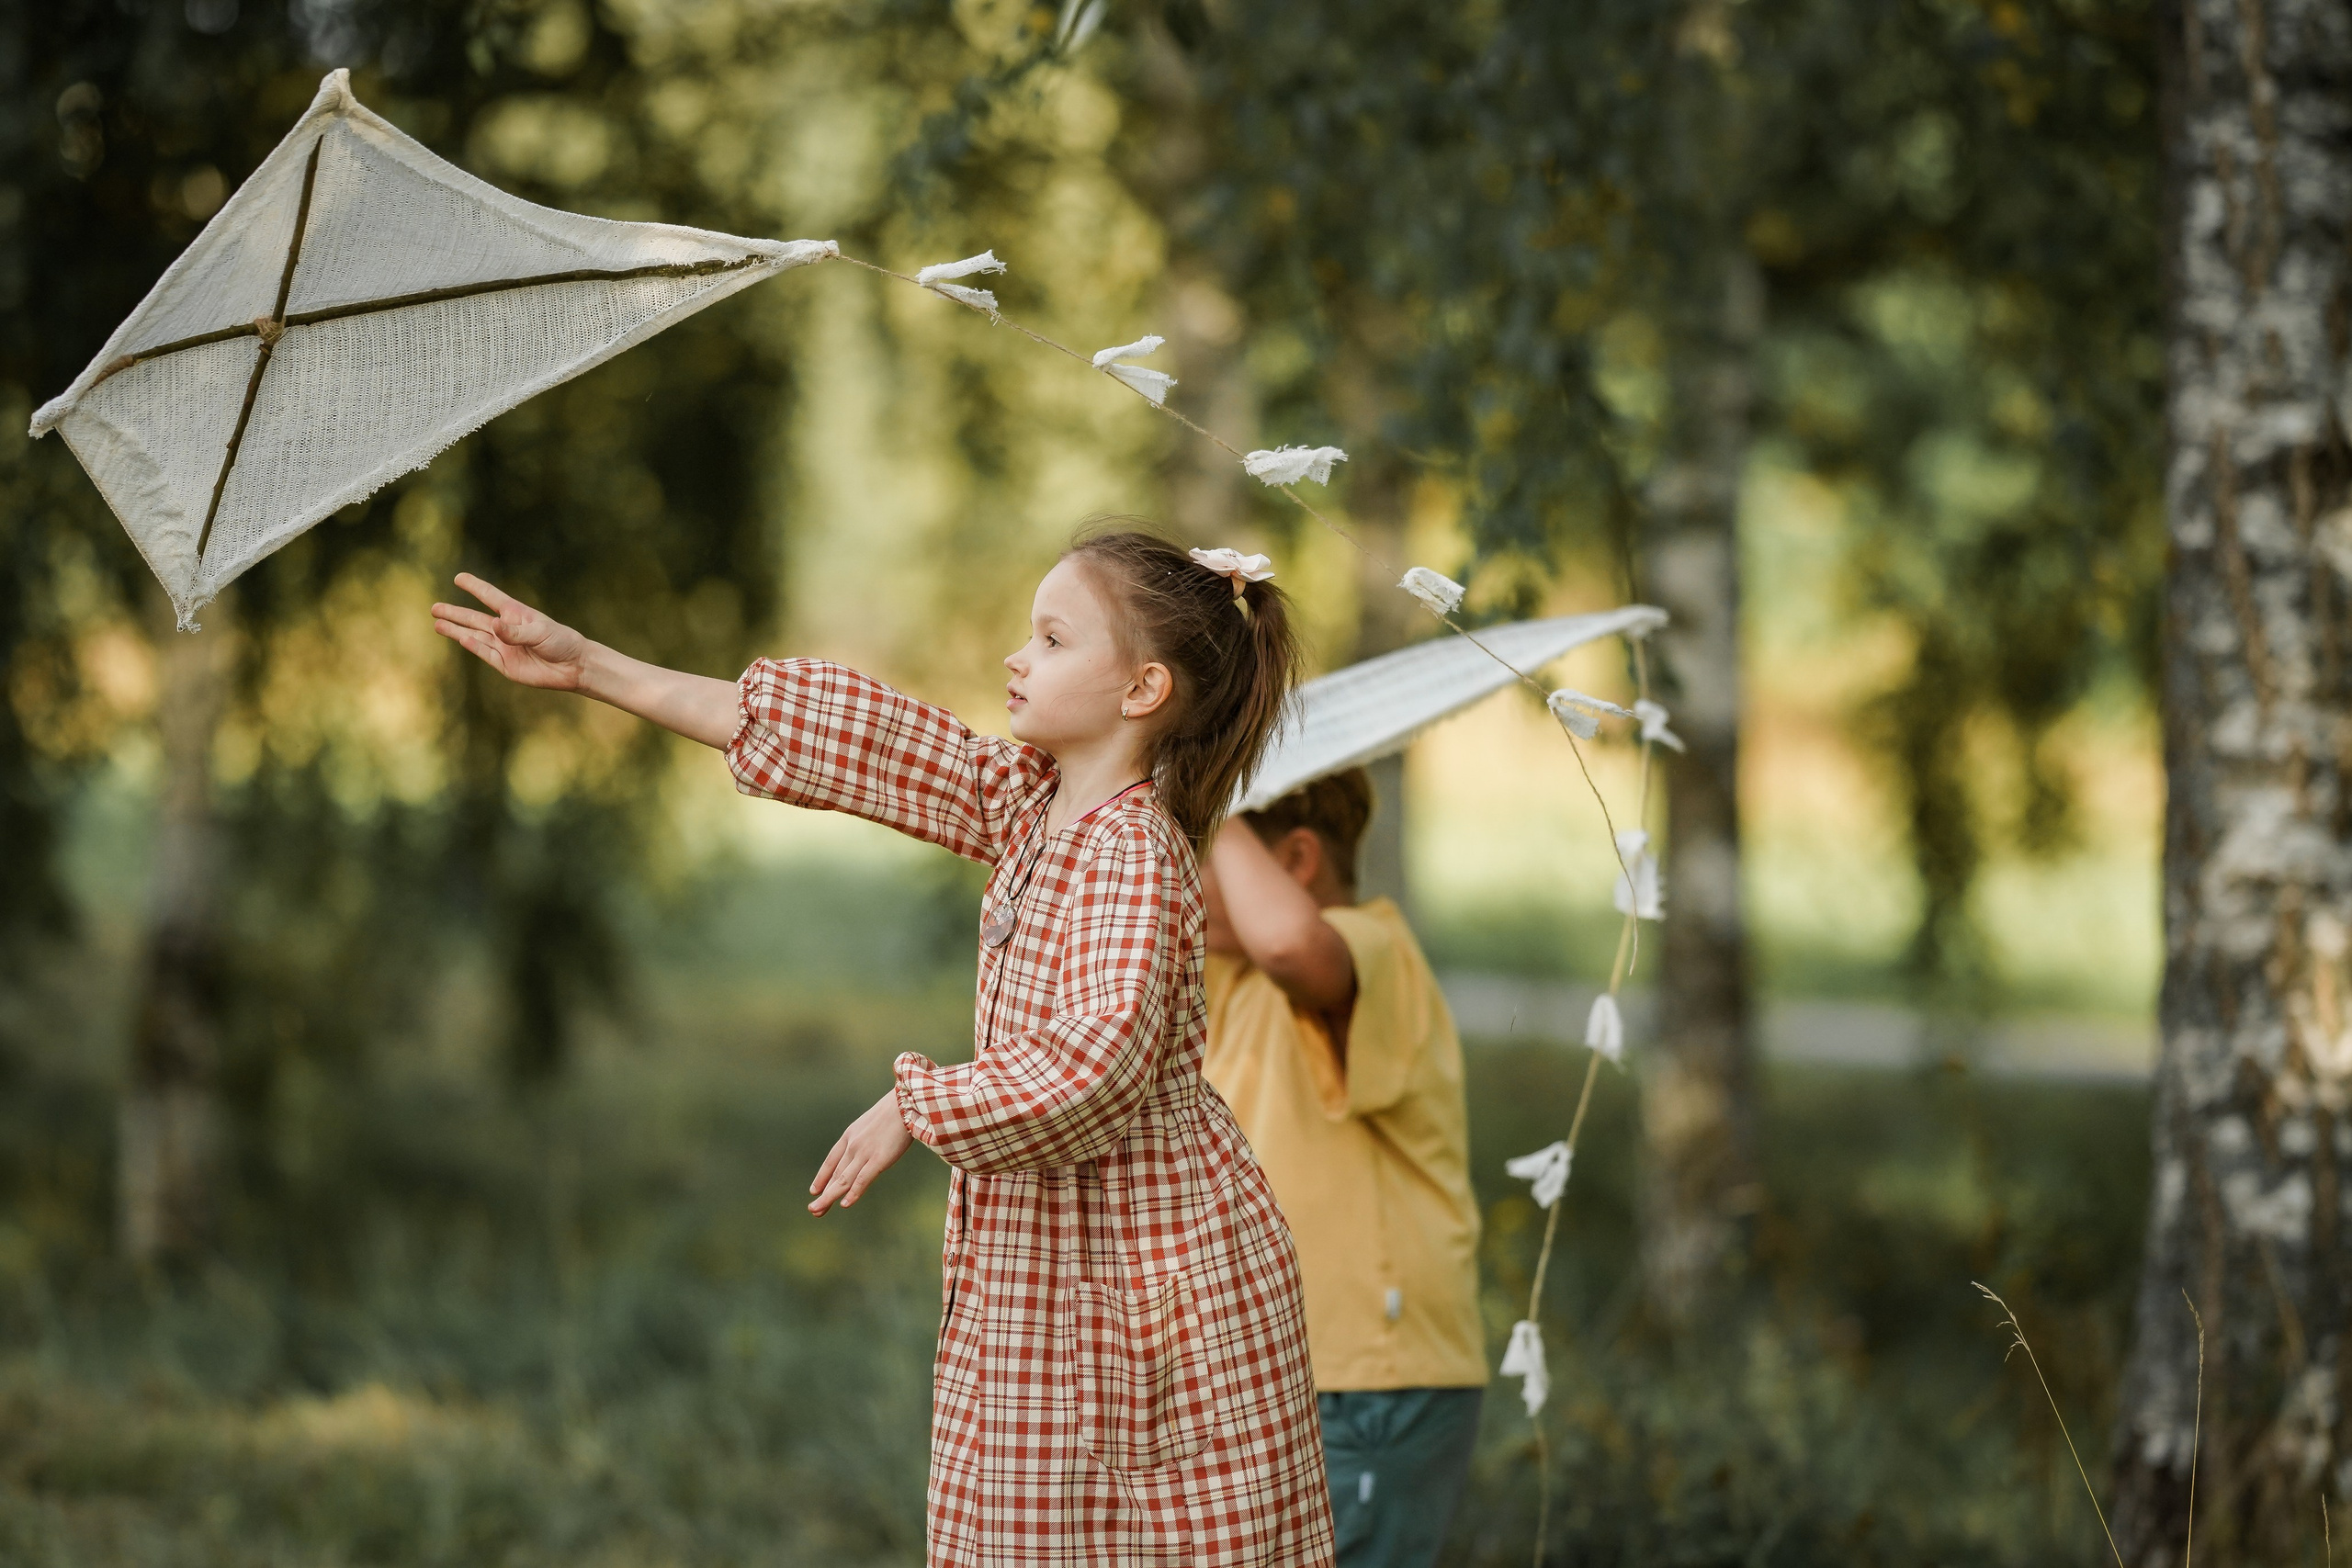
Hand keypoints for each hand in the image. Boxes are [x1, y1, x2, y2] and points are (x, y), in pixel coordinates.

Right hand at [432, 572, 593, 690]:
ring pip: (474, 636)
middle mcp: (506, 629)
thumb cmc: (561, 642)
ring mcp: (504, 647)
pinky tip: (460, 638)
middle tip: (434, 608)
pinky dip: (472, 646)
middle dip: (455, 613)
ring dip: (456, 630)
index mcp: (516, 614)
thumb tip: (493, 626)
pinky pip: (485, 654)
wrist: (573, 667)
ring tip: (437, 623)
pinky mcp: (505, 665)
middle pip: (475, 619)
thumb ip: (516, 631)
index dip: (475, 587)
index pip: (491, 597)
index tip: (459, 578)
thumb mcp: (541, 632)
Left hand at [809, 1089, 914, 1214]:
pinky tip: (844, 1204)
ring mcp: (864, 1153)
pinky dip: (852, 1193)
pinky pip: (862, 1180)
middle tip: (813, 1209)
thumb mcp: (871, 1123)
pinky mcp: (878, 1160)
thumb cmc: (894, 1111)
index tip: (814, 1190)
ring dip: (829, 1197)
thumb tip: (868, 1146)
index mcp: (850, 1135)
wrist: (906, 1103)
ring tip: (817, 1211)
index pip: (831, 1161)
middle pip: (834, 1174)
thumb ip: (865, 1137)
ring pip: (842, 1180)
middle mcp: (852, 1145)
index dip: (821, 1177)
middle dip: (823, 1193)